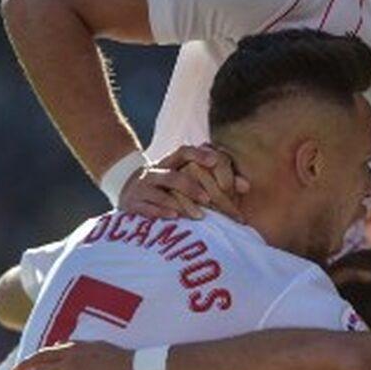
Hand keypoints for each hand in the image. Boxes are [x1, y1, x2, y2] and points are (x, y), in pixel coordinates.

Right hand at [118, 145, 249, 219]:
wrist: (124, 189)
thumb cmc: (166, 187)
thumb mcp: (184, 179)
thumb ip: (215, 181)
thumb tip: (246, 186)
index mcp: (169, 163)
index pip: (184, 152)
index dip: (199, 154)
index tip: (216, 160)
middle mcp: (154, 172)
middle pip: (173, 175)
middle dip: (191, 187)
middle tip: (209, 199)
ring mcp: (142, 187)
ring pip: (159, 191)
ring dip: (180, 203)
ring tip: (198, 215)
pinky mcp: (132, 203)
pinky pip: (146, 207)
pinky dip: (161, 211)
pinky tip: (175, 217)